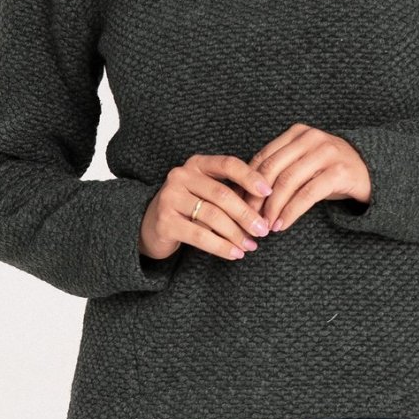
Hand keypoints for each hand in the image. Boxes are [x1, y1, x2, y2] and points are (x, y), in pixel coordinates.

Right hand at [138, 154, 275, 262]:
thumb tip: (266, 207)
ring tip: (251, 246)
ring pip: (212, 216)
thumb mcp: (207, 193)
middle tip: (263, 230)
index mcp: (196, 164)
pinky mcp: (164, 221)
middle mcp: (180, 176)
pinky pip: (199, 235)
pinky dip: (220, 246)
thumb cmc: (189, 208)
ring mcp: (169, 198)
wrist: (149, 225)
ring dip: (235, 234)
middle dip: (246, 214)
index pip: (228, 164)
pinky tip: (234, 254)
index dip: (249, 177)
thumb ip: (230, 193)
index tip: (268, 192)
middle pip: (222, 194)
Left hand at [236, 123, 371, 231]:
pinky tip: (282, 224)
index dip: (247, 183)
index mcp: (297, 133)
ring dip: (272, 207)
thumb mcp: (304, 164)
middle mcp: (311, 138)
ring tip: (266, 225)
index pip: (263, 157)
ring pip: (287, 182)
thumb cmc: (331, 170)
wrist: (373, 171)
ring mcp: (326, 153)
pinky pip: (307, 194)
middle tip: (249, 218)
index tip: (239, 205)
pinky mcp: (338, 172)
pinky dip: (291, 212)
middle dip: (256, 197)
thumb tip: (243, 194)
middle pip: (271, 169)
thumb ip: (279, 170)